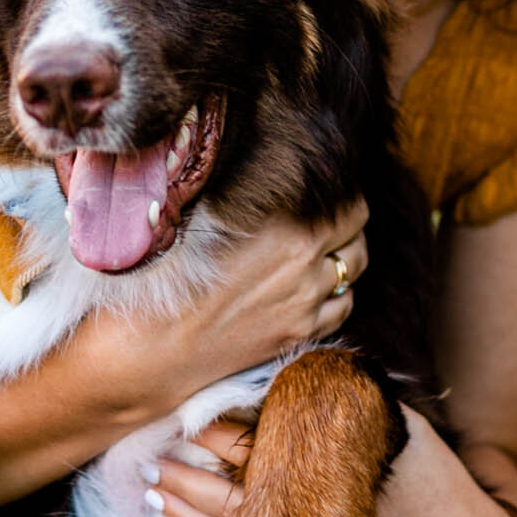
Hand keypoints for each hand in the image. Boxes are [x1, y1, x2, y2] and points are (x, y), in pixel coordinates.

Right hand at [117, 200, 370, 411]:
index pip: (349, 204)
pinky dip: (336, 294)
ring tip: (321, 252)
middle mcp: (305, 263)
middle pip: (358, 235)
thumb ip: (261, 199)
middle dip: (347, 226)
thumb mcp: (215, 214)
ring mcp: (307, 302)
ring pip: (352, 271)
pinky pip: (343, 307)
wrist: (158, 340)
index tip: (328, 195)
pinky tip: (315, 287)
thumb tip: (283, 177)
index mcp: (288, 225)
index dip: (342, 197)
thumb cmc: (172, 269)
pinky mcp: (300, 333)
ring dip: (343, 258)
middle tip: (327, 221)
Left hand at [149, 407, 516, 516]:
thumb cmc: (433, 477)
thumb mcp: (393, 423)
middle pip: (229, 497)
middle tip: (148, 458)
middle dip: (184, 478)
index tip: (183, 413)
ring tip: (153, 496)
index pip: (255, 447)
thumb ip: (342, 400)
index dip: (213, 431)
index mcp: (325, 471)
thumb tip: (294, 366)